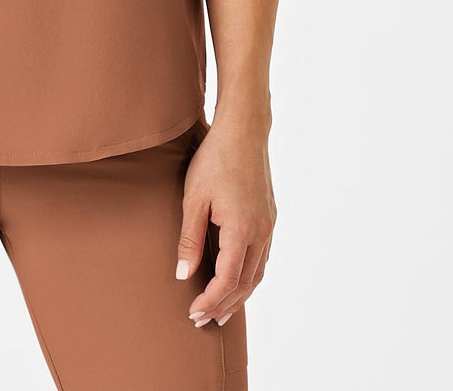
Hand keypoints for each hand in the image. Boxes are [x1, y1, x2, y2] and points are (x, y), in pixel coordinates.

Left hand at [175, 119, 275, 327]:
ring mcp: (269, 225)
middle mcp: (261, 232)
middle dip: (225, 304)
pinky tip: (238, 280)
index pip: (227, 279)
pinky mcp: (270, 217)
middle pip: (246, 282)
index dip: (210, 300)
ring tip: (222, 311)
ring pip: (258, 273)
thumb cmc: (214, 160)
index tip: (194, 313)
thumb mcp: (193, 198)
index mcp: (242, 229)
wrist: (243, 131)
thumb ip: (189, 239)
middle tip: (204, 321)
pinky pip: (262, 257)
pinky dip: (250, 276)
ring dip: (240, 295)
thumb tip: (183, 275)